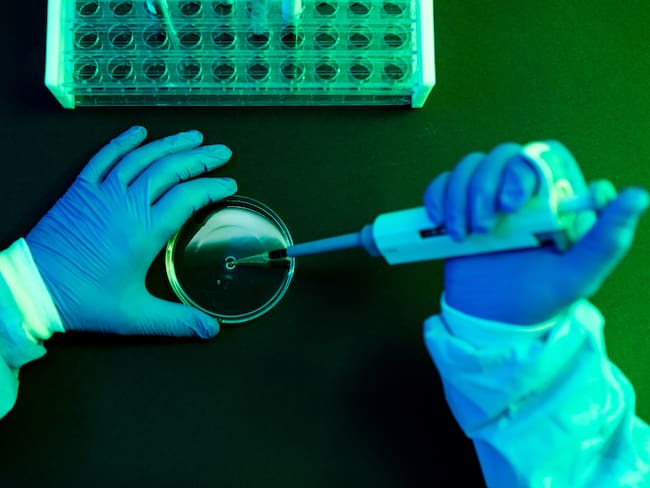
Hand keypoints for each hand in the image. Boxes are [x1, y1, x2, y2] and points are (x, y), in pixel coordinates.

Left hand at [26, 127, 236, 337]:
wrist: (33, 289)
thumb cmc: (84, 301)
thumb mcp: (135, 315)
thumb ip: (177, 321)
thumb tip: (212, 330)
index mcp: (145, 231)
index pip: (188, 197)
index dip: (212, 187)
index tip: (230, 184)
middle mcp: (127, 204)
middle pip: (170, 169)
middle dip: (200, 158)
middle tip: (222, 152)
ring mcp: (102, 192)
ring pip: (142, 158)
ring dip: (170, 144)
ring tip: (193, 136)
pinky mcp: (80, 190)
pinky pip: (104, 157)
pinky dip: (123, 142)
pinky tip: (139, 133)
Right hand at [423, 141, 648, 323]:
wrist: (491, 322)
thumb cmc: (538, 299)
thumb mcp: (578, 275)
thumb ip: (607, 239)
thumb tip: (637, 194)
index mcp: (553, 200)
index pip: (542, 156)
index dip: (525, 169)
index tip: (513, 205)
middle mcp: (520, 193)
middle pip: (500, 156)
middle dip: (484, 188)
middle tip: (484, 227)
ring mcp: (485, 199)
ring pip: (469, 167)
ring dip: (459, 196)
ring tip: (460, 234)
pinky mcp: (456, 209)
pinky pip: (442, 184)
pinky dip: (437, 198)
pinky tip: (441, 224)